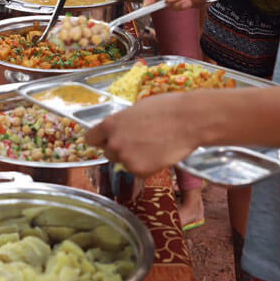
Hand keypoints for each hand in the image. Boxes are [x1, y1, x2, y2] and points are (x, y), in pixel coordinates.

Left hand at [86, 92, 207, 176]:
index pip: (91, 138)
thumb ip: (122, 122)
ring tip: (153, 145)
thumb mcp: (136, 109)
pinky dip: (147, 166)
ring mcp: (126, 158)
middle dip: (120, 149)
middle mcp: (114, 143)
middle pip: (108, 153)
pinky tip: (159, 153)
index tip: (106, 140)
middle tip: (138, 141)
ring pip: (124, 163)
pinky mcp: (140, 171)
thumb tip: (118, 129)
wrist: (188, 120)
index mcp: (110, 124)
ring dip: (134, 158)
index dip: (100, 139)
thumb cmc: (166, 109)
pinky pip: (138, 171)